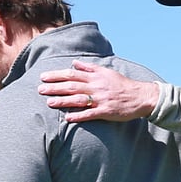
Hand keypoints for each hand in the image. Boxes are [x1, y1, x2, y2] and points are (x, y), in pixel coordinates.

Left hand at [38, 60, 159, 123]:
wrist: (140, 96)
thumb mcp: (106, 72)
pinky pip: (90, 114)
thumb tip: (74, 63)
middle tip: (40, 89)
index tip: (44, 77)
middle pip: (72, 86)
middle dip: (55, 87)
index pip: (72, 74)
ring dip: (63, 101)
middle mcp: (96, 87)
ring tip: (49, 102)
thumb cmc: (122, 84)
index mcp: (96, 76)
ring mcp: (101, 99)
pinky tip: (67, 118)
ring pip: (78, 99)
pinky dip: (78, 116)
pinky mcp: (106, 111)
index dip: (57, 75)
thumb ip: (89, 68)